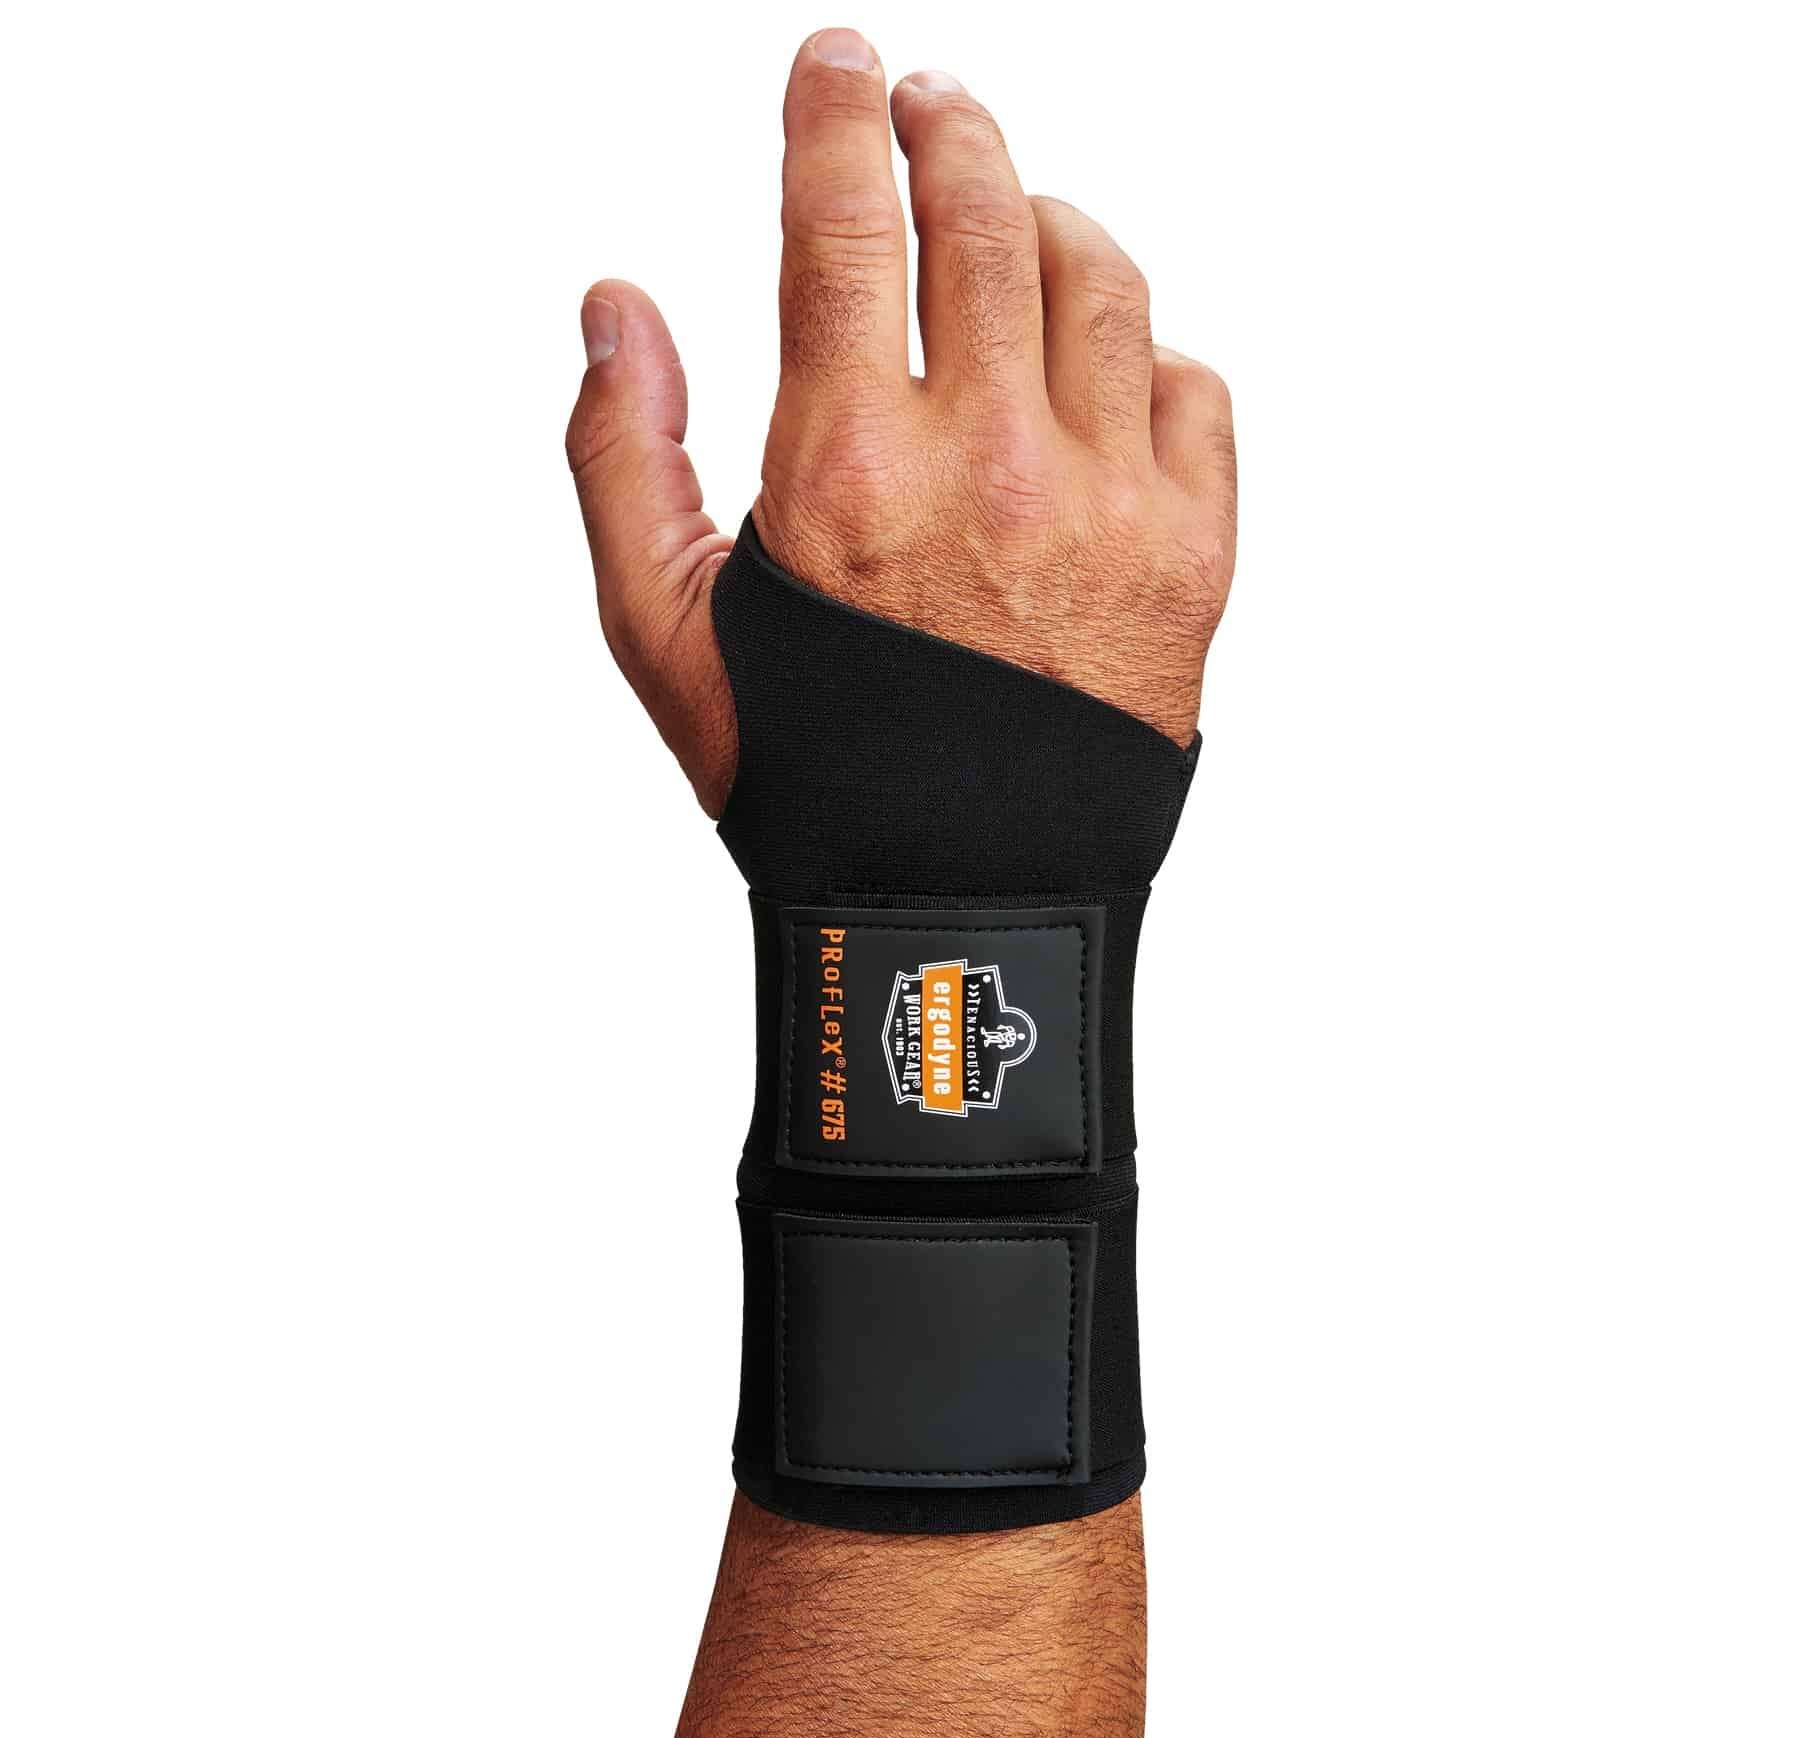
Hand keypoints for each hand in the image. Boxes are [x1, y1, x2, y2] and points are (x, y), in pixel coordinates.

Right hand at [568, 27, 1236, 818]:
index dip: (835, 114)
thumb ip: (622, 454)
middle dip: (950, 127)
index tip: (838, 63)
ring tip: (1013, 220)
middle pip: (987, 214)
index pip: (846, 222)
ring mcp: (1109, 507)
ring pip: (1102, 280)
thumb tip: (616, 304)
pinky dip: (1148, 354)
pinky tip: (1102, 375)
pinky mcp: (1195, 558)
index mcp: (850, 470)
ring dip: (1049, 220)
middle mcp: (990, 467)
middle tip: (929, 103)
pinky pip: (1196, 389)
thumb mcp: (664, 633)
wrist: (960, 909)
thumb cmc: (811, 778)